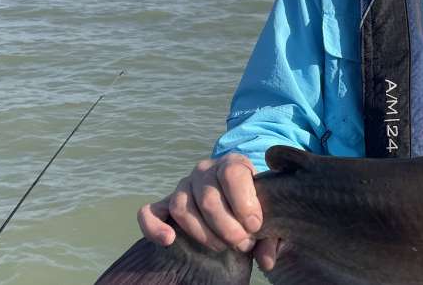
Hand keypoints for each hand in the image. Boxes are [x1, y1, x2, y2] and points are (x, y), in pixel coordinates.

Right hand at [137, 153, 281, 269]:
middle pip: (208, 197)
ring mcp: (183, 185)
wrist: (236, 197)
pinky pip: (150, 212)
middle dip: (227, 227)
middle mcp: (205, 170)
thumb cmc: (254, 206)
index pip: (233, 173)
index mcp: (233, 163)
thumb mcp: (269, 215)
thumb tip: (266, 260)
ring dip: (202, 233)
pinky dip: (154, 227)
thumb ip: (272, 236)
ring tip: (223, 247)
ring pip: (182, 207)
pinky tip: (169, 240)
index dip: (244, 202)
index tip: (255, 226)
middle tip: (242, 244)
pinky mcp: (165, 202)